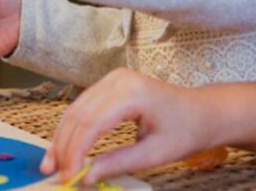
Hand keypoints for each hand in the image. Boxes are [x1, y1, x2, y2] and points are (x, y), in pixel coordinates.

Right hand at [41, 68, 216, 183]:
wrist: (203, 112)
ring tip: (52, 164)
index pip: (92, 123)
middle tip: (53, 173)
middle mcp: (118, 79)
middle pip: (78, 114)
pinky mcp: (110, 84)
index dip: (75, 152)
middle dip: (63, 146)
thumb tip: (86, 177)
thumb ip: (118, 163)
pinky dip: (72, 128)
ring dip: (62, 137)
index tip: (69, 177)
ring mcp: (113, 78)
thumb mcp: (155, 154)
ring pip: (76, 109)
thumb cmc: (186, 131)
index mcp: (133, 93)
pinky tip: (65, 147)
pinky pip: (83, 106)